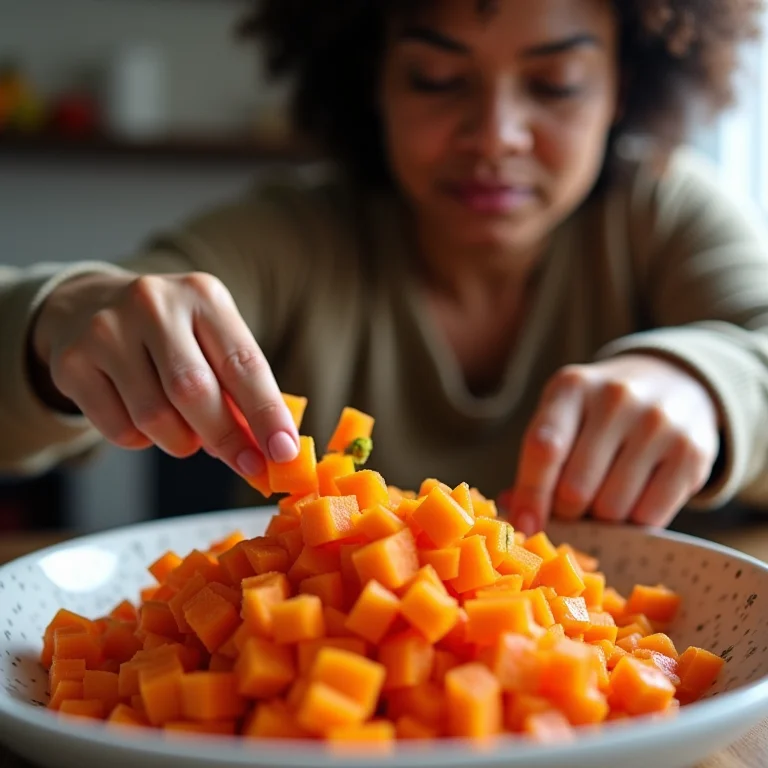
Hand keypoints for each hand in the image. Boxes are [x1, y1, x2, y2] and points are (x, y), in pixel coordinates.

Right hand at [31, 271, 298, 476]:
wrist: (90, 305)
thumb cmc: (171, 332)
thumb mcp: (212, 338)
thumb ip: (239, 385)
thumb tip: (267, 447)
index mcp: (202, 295)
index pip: (243, 363)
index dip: (266, 413)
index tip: (284, 452)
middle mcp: (153, 304)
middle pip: (194, 391)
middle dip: (228, 438)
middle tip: (249, 465)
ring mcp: (106, 331)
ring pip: (155, 418)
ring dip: (183, 442)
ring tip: (188, 432)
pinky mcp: (72, 363)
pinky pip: (120, 430)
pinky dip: (143, 441)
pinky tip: (146, 420)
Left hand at [504, 354, 719, 533]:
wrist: (672, 382)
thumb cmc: (600, 413)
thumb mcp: (563, 418)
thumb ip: (537, 463)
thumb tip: (517, 515)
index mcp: (571, 387)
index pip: (544, 448)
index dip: (531, 494)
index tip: (525, 526)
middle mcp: (616, 398)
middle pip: (575, 488)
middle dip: (566, 512)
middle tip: (571, 508)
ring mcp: (658, 423)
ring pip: (612, 509)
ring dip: (601, 520)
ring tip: (603, 499)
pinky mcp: (691, 452)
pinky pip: (650, 516)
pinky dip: (634, 524)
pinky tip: (633, 501)